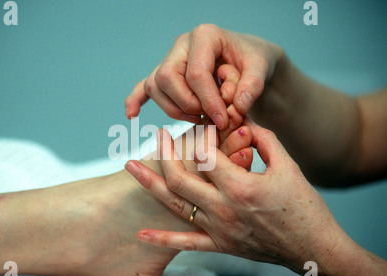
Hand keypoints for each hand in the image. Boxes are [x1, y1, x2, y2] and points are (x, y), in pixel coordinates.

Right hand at [125, 24, 283, 129]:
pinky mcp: (167, 76)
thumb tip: (238, 106)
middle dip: (187, 104)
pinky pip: (144, 87)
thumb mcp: (263, 68)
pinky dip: (136, 100)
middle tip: (209, 118)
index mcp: (204, 36)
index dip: (209, 101)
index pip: (196, 72)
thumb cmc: (254, 61)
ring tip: (198, 119)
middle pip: (167, 77)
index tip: (224, 120)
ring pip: (156, 87)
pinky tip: (131, 115)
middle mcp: (182, 45)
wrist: (249, 62)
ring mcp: (171, 60)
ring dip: (174, 109)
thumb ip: (253, 85)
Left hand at [127, 118, 347, 275]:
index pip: (207, 154)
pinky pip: (185, 243)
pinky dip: (162, 239)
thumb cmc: (304, 207)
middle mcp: (224, 209)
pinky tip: (141, 233)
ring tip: (130, 167)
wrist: (313, 249)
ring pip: (175, 205)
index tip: (202, 125)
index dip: (202, 136)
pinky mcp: (220, 245)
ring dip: (150, 184)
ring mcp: (218, 230)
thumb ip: (264, 140)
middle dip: (164, 153)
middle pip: (180, 178)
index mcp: (241, 187)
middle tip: (156, 135)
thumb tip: (244, 121)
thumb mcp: (289, 167)